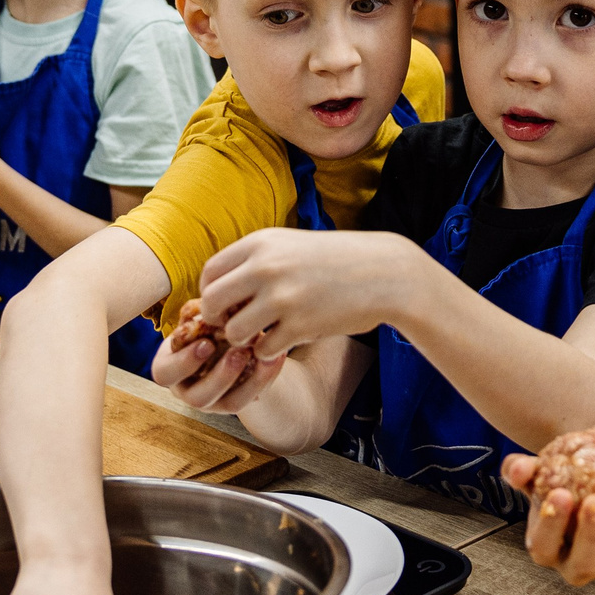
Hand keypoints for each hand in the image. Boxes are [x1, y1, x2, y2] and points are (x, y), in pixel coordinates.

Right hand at [152, 307, 286, 414]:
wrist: (224, 340)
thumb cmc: (202, 323)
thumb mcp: (196, 317)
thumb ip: (197, 314)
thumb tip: (208, 303)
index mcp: (168, 367)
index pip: (165, 373)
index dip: (184, 362)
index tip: (206, 343)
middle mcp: (187, 390)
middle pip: (198, 398)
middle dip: (220, 376)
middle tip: (239, 351)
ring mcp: (214, 402)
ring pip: (231, 404)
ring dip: (248, 381)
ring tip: (259, 353)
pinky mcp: (238, 402)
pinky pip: (253, 397)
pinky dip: (266, 377)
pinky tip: (277, 357)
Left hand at [193, 228, 406, 358]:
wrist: (385, 273)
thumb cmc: (335, 260)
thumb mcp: (290, 245)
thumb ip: (254, 261)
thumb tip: (216, 288)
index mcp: (261, 243)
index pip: (210, 272)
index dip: (210, 293)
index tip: (224, 305)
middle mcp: (266, 267)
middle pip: (212, 302)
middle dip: (218, 319)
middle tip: (236, 325)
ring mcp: (282, 297)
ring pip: (234, 332)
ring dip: (244, 340)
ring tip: (262, 334)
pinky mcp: (300, 326)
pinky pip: (264, 349)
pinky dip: (270, 351)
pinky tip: (285, 341)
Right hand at [505, 459, 594, 587]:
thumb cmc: (565, 488)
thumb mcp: (540, 477)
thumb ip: (523, 471)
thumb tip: (518, 470)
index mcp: (549, 551)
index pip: (544, 548)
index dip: (551, 525)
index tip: (560, 494)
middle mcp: (581, 567)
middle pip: (586, 563)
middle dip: (591, 534)